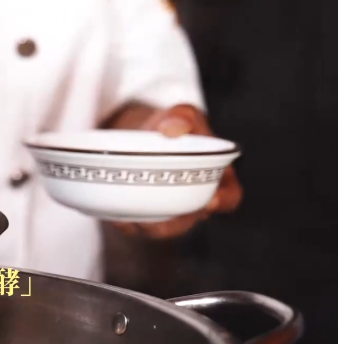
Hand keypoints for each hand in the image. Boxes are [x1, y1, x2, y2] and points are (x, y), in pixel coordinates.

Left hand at [112, 104, 242, 238]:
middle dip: (173, 224)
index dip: (223, 200)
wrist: (141, 135)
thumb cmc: (169, 127)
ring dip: (145, 227)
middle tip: (153, 220)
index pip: (229, 195)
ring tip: (126, 219)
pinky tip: (114, 216)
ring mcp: (170, 210)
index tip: (212, 201)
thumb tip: (172, 128)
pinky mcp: (144, 215)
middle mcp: (194, 199)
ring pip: (161, 229)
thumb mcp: (180, 114)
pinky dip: (126, 223)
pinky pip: (137, 226)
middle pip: (190, 220)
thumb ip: (181, 116)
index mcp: (215, 176)